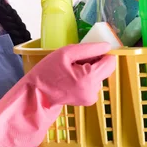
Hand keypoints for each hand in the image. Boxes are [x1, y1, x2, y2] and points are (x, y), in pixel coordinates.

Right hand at [0, 42, 115, 146]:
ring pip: (99, 75)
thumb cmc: (47, 73)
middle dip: (94, 62)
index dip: (102, 54)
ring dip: (88, 69)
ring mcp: (91, 97)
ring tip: (70, 70)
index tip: (88, 53)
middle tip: (75, 62)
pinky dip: (85, 77)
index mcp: (89, 78)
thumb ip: (89, 49)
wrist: (36, 96)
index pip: (110, 62)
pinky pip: (93, 82)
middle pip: (105, 69)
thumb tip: (107, 46)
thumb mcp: (65, 53)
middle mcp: (94, 90)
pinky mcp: (88, 100)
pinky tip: (71, 78)